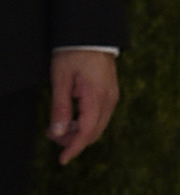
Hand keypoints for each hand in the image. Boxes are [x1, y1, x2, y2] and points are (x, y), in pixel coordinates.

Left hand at [49, 46, 118, 162]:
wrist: (92, 34)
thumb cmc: (74, 52)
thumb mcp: (60, 79)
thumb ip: (60, 107)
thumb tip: (58, 132)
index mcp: (96, 97)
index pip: (87, 131)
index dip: (74, 148)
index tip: (62, 160)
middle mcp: (109, 100)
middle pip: (94, 132)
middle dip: (74, 140)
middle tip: (52, 135)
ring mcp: (113, 98)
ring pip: (98, 126)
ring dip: (79, 132)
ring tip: (59, 126)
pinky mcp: (111, 94)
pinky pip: (101, 117)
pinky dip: (86, 123)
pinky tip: (73, 118)